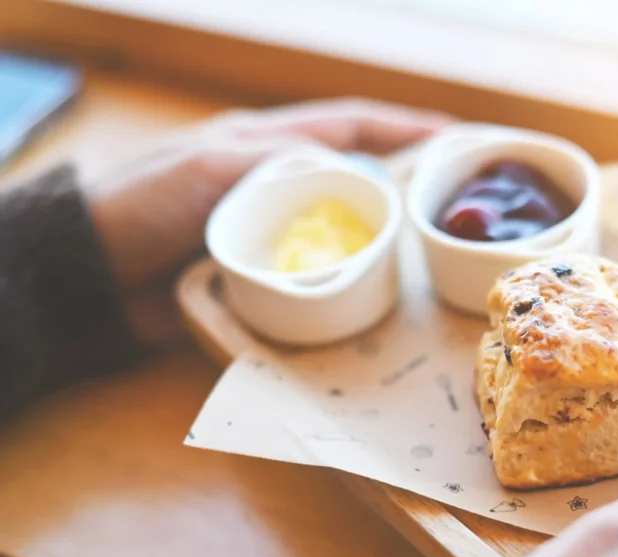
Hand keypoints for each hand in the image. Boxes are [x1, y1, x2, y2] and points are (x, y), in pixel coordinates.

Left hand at [87, 98, 451, 343]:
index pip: (351, 126)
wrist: (92, 271)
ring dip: (382, 246)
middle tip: (452, 210)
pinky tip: (371, 301)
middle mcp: (278, 185)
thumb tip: (351, 172)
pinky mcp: (264, 277)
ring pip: (344, 233)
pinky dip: (346, 287)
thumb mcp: (212, 166)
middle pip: (358, 180)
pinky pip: (318, 278)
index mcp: (267, 144)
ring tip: (426, 261)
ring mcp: (274, 233)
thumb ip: (278, 162)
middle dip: (407, 189)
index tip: (456, 138)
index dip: (404, 127)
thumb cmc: (144, 203)